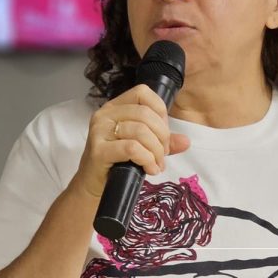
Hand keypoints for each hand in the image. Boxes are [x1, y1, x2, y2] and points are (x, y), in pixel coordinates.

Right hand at [72, 85, 190, 197]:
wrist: (92, 185)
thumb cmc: (116, 162)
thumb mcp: (143, 146)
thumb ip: (163, 141)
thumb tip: (186, 141)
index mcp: (115, 107)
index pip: (143, 92)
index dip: (160, 111)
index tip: (164, 132)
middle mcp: (105, 114)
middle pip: (145, 114)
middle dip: (162, 136)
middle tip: (163, 154)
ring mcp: (99, 131)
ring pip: (140, 131)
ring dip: (156, 151)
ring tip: (156, 165)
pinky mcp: (98, 150)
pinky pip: (131, 148)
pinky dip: (147, 159)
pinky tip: (149, 169)